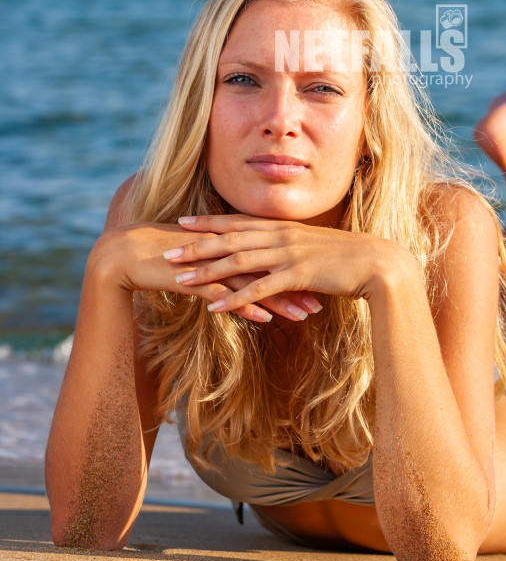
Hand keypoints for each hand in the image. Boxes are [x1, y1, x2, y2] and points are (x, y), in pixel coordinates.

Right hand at [88, 222, 322, 323]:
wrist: (126, 253)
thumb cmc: (165, 256)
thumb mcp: (202, 259)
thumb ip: (223, 264)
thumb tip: (243, 275)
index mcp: (229, 241)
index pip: (270, 255)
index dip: (294, 267)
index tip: (319, 279)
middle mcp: (224, 249)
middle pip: (269, 268)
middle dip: (297, 285)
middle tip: (324, 299)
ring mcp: (210, 263)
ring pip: (252, 283)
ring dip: (279, 300)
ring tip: (305, 315)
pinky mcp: (193, 278)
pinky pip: (223, 294)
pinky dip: (244, 306)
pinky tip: (263, 318)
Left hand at [163, 213, 409, 315]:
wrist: (377, 263)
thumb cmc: (348, 257)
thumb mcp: (315, 246)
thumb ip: (293, 247)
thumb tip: (278, 253)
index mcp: (283, 227)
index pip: (238, 221)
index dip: (209, 222)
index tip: (183, 222)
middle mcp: (281, 236)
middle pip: (229, 238)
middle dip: (196, 244)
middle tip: (167, 250)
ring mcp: (288, 254)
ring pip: (237, 260)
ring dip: (206, 270)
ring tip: (180, 278)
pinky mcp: (296, 275)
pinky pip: (259, 288)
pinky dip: (235, 297)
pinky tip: (215, 308)